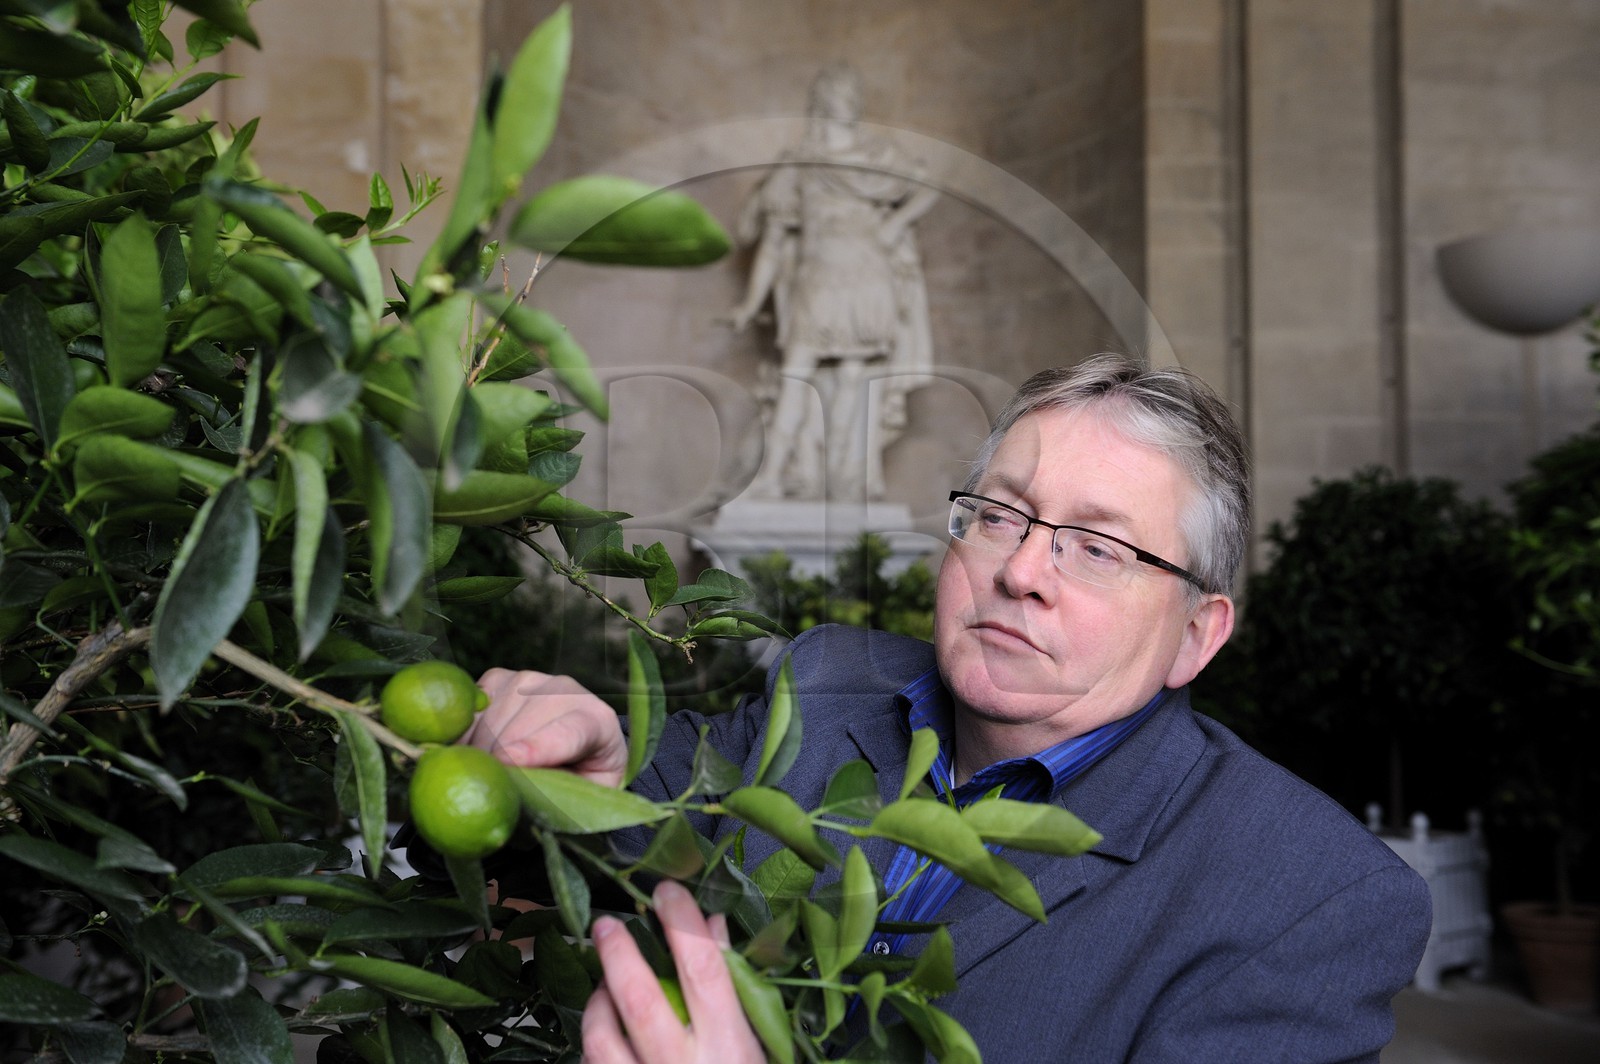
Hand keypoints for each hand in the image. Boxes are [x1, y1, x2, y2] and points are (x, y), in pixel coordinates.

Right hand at [466, 669, 626, 786]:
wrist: (581, 739)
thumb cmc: (584, 775)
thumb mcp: (585, 794)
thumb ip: (559, 796)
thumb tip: (516, 798)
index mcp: (596, 722)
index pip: (565, 734)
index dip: (535, 747)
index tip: (508, 760)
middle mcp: (563, 690)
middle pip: (512, 736)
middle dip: (496, 770)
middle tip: (496, 793)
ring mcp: (527, 679)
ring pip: (485, 726)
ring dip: (479, 757)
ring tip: (495, 772)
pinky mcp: (498, 678)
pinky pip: (468, 714)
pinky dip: (465, 739)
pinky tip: (480, 750)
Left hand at [582, 880, 764, 1063]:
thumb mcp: (755, 1043)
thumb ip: (735, 987)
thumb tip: (711, 924)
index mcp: (728, 1045)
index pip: (703, 971)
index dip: (682, 924)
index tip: (666, 892)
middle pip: (641, 1001)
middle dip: (619, 954)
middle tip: (605, 925)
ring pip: (603, 1037)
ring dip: (599, 1002)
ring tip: (604, 988)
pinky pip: (592, 1062)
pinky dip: (595, 1038)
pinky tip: (605, 1029)